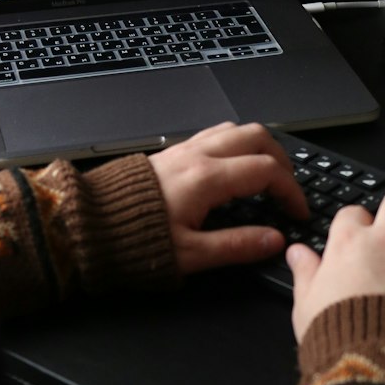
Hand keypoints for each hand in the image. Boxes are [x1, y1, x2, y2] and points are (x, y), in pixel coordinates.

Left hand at [148, 122, 307, 273]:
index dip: (291, 191)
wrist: (87, 225)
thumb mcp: (190, 254)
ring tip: (268, 174)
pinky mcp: (171, 153)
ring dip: (260, 147)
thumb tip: (274, 241)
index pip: (268, 171)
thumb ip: (237, 246)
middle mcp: (198, 156)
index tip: (298, 212)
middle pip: (257, 136)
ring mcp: (184, 150)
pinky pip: (214, 135)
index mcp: (207, 179)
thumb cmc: (132, 241)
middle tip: (289, 188)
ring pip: (235, 129)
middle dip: (282, 160)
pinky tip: (234, 167)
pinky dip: (236, 145)